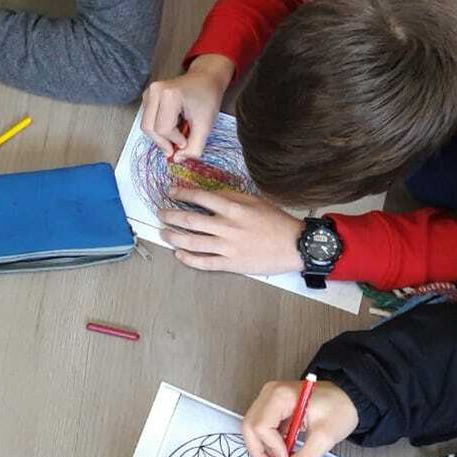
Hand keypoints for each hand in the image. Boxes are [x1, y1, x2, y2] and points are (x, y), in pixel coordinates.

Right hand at [140, 55, 234, 158]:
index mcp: (169, 94)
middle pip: (149, 128)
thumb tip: (177, 159)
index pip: (163, 128)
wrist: (206, 79)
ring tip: (177, 135)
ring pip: (146, 126)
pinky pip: (147, 120)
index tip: (186, 142)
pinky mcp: (147, 97)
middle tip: (176, 148)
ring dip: (160, 136)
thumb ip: (194, 147)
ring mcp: (148, 93)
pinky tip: (172, 127)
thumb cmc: (207, 97)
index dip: (174, 141)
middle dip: (163, 142)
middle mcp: (154, 91)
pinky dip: (158, 129)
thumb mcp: (205, 125)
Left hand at [158, 187, 304, 274]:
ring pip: (192, 243)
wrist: (295, 245)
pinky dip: (188, 259)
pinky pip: (204, 263)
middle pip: (190, 221)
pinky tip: (179, 254)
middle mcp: (227, 227)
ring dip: (174, 237)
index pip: (200, 198)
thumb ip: (231, 197)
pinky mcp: (231, 264)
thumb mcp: (254, 201)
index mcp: (234, 209)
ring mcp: (228, 247)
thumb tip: (208, 194)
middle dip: (170, 216)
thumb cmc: (276, 221)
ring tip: (164, 233)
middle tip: (161, 213)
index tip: (172, 192)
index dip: (182, 194)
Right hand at [242, 379, 356, 456]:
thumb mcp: (325, 438)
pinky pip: (261, 427)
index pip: (261, 426)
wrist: (349, 397)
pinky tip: (281, 455)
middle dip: (260, 452)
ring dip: (262, 450)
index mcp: (280, 395)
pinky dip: (268, 444)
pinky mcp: (272, 407)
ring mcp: (268, 399)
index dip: (272, 449)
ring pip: (252, 429)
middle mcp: (268, 394)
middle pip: (250, 427)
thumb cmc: (339, 410)